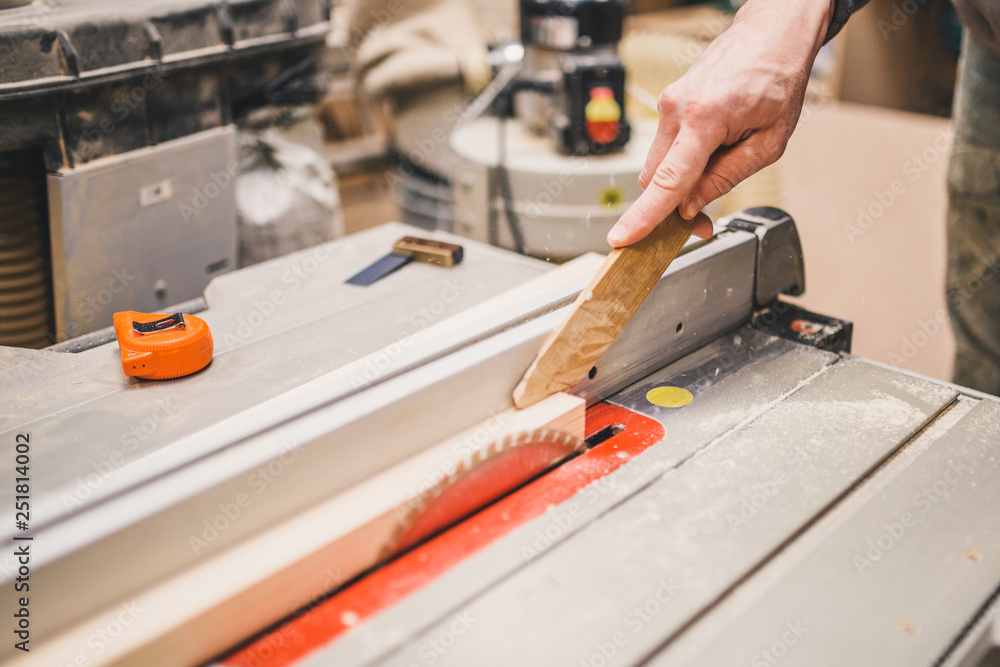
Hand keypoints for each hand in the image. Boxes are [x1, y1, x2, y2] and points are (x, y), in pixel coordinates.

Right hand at [607, 0, 833, 246]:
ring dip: (678, 183)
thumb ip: (726, 177)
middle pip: (655, 179)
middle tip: (702, 223)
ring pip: (658, 165)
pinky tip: (709, 154)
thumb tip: (691, 207)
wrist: (772, 33)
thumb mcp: (769, 142)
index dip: (643, 216)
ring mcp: (668, 104)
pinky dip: (681, 162)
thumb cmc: (777, 79)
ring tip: (715, 176)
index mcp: (705, 118)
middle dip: (672, 207)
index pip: (667, 181)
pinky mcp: (668, 103)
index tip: (621, 237)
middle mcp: (677, 109)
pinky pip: (665, 147)